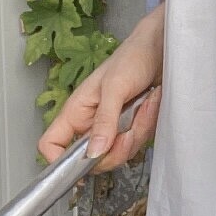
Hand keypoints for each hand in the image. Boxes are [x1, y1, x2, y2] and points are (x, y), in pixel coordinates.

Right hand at [37, 4, 164, 174]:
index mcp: (76, 112)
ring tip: (144, 104)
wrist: (163, 50)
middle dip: (116, 149)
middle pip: (92, 160)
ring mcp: (112, 129)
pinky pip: (137, 143)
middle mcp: (91, 124)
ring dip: (137, 131)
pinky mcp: (132, 129)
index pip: (52, 144)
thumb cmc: (132, 57)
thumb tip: (93, 153)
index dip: (58, 161)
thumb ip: (104, 120)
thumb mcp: (115, 87)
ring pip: (118, 154)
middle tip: (129, 129)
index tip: (81, 165)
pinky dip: (147, 125)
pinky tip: (151, 104)